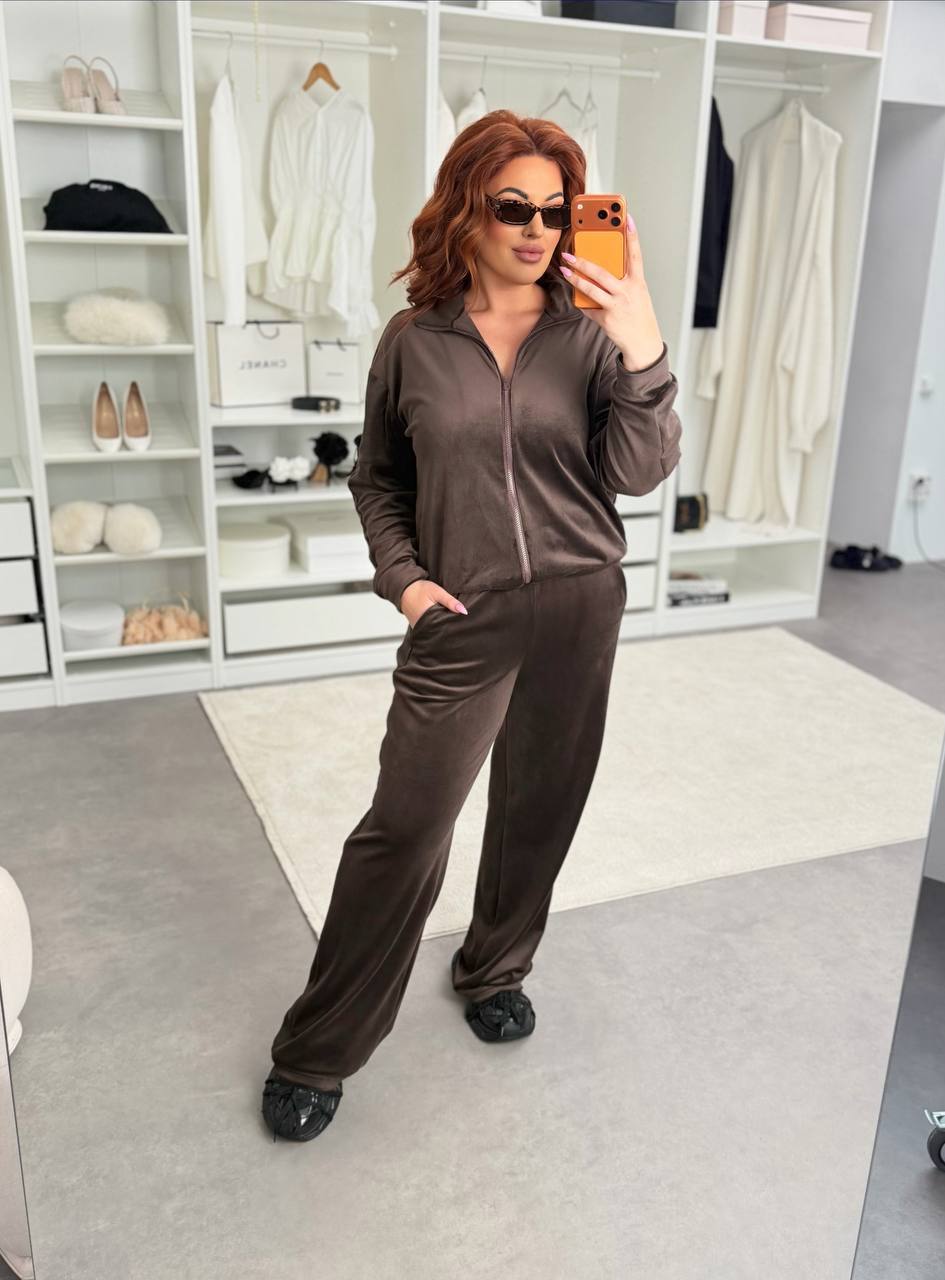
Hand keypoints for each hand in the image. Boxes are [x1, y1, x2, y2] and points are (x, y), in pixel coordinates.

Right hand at [400, 579, 467, 626]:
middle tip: (458, 623)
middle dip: (450, 627)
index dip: (455, 625)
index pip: (446, 627)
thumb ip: (450, 602)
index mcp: (429, 619)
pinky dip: (436, 627)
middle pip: (441, 631)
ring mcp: (420, 629)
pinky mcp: (418, 628)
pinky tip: (441, 622)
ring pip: (436, 632)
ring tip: (450, 623)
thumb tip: (464, 611)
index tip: (462, 622)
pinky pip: (430, 630)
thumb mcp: (437, 592)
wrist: (404, 590)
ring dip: (443, 628)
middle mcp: (423, 626)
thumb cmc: (420, 590)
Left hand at [560, 216, 664, 370]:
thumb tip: (602, 270)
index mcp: (638, 282)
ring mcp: (617, 306)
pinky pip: (590, 308)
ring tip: (566, 270)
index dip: (632, 236)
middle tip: (570, 254)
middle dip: (583, 262)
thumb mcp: (637, 294)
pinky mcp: (607, 319)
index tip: (626, 218)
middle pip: (602, 272)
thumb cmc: (639, 315)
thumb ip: (623, 281)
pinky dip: (582, 303)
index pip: (635, 255)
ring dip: (576, 279)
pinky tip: (575, 297)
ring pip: (591, 289)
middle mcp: (628, 292)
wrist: (643, 343)